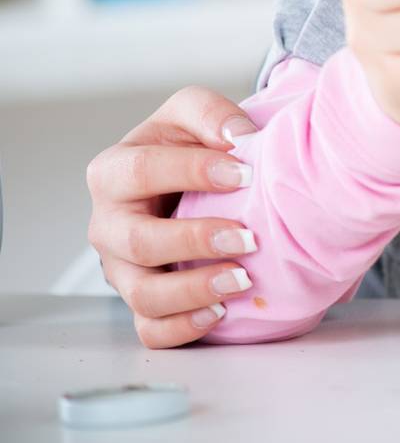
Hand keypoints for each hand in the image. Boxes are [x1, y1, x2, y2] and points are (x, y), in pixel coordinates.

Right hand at [86, 87, 261, 348]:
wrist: (183, 182)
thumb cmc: (184, 147)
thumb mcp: (189, 116)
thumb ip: (210, 114)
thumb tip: (241, 136)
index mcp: (113, 172)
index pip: (142, 170)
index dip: (193, 171)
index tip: (246, 172)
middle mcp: (108, 225)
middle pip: (137, 241)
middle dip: (194, 241)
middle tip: (247, 238)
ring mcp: (120, 269)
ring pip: (142, 294)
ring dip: (193, 290)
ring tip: (242, 281)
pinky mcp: (140, 302)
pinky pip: (151, 329)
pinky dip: (185, 327)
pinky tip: (222, 312)